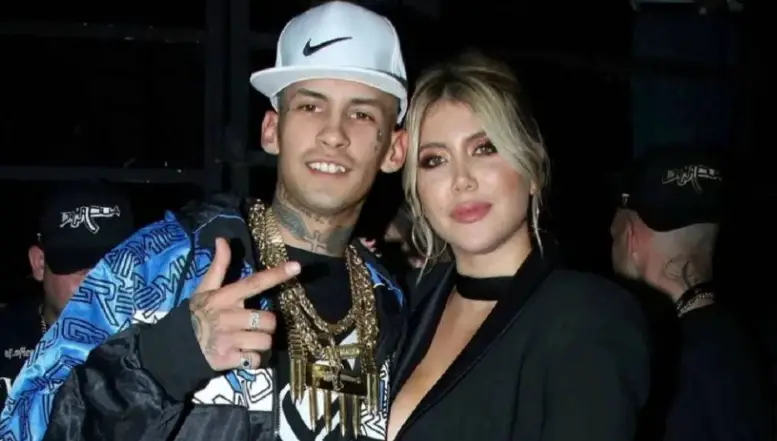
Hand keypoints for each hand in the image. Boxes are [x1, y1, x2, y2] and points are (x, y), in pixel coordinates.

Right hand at [189, 238, 300, 370]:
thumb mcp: (204, 289)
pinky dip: (252, 360)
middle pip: (268, 319)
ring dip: (260, 343)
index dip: (276, 275)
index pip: (254, 283)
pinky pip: (255, 360)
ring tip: (248, 342)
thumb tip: (222, 240)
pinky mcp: (228, 359)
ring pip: (265, 341)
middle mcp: (228, 317)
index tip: (296, 267)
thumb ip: (218, 266)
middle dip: (266, 325)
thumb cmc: (195, 315)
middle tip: (254, 326)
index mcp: (225, 297)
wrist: (176, 346)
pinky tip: (242, 355)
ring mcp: (228, 339)